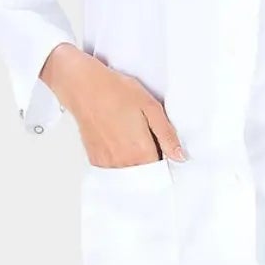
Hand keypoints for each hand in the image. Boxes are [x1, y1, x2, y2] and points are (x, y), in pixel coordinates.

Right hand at [43, 44, 186, 166]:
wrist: (84, 87)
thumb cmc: (116, 91)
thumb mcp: (151, 107)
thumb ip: (167, 136)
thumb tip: (179, 156)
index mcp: (141, 152)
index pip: (161, 172)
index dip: (166, 163)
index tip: (166, 152)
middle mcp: (123, 162)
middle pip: (144, 177)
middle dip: (151, 166)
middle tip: (149, 143)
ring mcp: (107, 163)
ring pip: (129, 175)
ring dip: (135, 165)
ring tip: (133, 141)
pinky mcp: (96, 160)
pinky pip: (114, 171)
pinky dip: (121, 164)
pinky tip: (121, 145)